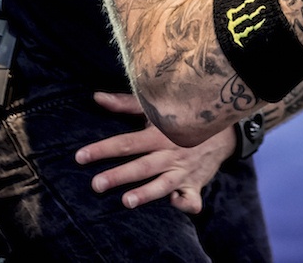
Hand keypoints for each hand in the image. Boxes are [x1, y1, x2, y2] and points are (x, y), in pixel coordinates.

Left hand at [75, 91, 236, 213]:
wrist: (222, 128)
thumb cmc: (182, 118)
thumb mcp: (155, 108)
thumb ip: (125, 104)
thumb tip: (96, 97)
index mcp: (157, 134)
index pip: (126, 142)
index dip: (103, 149)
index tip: (80, 157)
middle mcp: (170, 153)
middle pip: (141, 166)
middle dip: (119, 175)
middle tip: (96, 185)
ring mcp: (183, 170)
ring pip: (163, 183)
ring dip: (147, 193)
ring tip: (127, 201)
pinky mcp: (195, 184)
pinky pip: (192, 197)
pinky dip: (185, 203)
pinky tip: (174, 204)